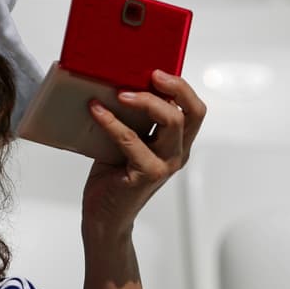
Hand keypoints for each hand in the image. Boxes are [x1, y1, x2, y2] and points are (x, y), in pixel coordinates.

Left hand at [81, 69, 206, 240]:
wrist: (103, 217)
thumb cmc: (113, 177)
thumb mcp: (128, 141)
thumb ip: (133, 119)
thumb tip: (118, 83)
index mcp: (177, 143)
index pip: (193, 110)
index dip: (182, 87)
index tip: (158, 71)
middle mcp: (177, 153)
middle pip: (191, 112)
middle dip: (174, 87)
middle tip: (150, 75)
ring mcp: (165, 165)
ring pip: (171, 122)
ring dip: (145, 101)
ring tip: (119, 92)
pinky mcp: (147, 175)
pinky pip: (132, 140)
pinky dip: (112, 122)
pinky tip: (96, 111)